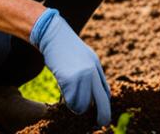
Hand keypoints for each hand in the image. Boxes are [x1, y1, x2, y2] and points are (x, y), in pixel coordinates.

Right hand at [29, 9, 110, 125]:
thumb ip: (90, 74)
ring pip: (84, 105)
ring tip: (69, 97)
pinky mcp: (71, 79)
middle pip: (102, 103)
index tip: (100, 116)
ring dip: (78, 107)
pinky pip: (72, 101)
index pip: (105, 93)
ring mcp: (83, 76)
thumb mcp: (84, 58)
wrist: (53, 35)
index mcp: (96, 67)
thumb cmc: (65, 48)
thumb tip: (92, 94)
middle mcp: (93, 72)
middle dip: (101, 117)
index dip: (103, 106)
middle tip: (99, 124)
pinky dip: (68, 102)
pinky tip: (63, 93)